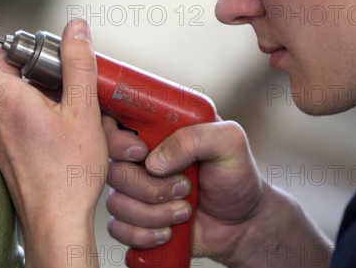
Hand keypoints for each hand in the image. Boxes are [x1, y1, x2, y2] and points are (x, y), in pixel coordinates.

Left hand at [0, 11, 107, 267]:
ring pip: (9, 91)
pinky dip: (34, 104)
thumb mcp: (84, 111)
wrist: (58, 218)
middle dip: (29, 60)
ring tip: (70, 98)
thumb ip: (78, 65)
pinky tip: (63, 118)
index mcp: (5, 101)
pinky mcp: (3, 144)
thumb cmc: (67, 175)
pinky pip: (12, 111)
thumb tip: (76, 32)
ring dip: (36, 84)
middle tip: (61, 65)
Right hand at [105, 120, 331, 267]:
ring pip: (116, 202)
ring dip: (153, 213)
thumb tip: (153, 161)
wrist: (242, 223)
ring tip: (185, 210)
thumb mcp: (229, 143)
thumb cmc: (236, 176)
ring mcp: (134, 189)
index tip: (140, 153)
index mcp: (156, 128)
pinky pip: (118, 229)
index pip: (113, 121)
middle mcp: (139, 157)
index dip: (115, 138)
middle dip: (148, 186)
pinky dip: (144, 234)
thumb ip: (194, 137)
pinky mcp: (134, 220)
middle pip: (112, 169)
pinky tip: (169, 232)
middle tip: (183, 188)